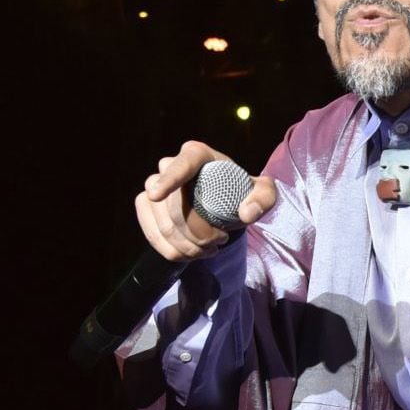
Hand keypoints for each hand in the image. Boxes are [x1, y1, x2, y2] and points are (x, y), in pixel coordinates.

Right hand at [136, 141, 276, 261]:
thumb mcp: (263, 193)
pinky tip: (190, 255)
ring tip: (210, 249)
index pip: (181, 166)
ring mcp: (153, 185)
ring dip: (188, 246)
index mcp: (196, 154)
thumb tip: (246, 213)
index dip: (168, 180)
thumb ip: (264, 198)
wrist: (223, 203)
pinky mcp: (145, 206)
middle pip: (175, 207)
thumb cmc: (241, 193)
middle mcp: (169, 165)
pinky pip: (151, 234)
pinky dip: (171, 251)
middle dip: (198, 234)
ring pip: (164, 225)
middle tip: (221, 241)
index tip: (156, 195)